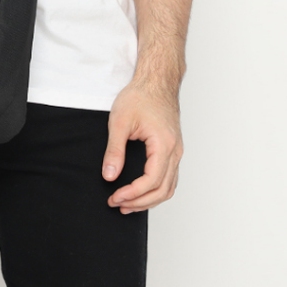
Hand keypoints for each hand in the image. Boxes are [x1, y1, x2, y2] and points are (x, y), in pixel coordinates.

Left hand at [102, 80, 183, 213]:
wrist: (155, 81)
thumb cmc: (139, 96)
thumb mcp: (120, 121)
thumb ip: (114, 150)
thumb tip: (109, 176)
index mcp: (164, 145)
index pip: (151, 181)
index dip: (133, 194)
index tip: (115, 197)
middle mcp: (175, 152)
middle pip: (162, 190)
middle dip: (139, 202)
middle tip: (118, 204)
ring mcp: (176, 151)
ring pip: (168, 187)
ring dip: (149, 200)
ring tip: (128, 204)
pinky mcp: (173, 150)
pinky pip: (169, 178)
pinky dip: (156, 190)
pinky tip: (141, 192)